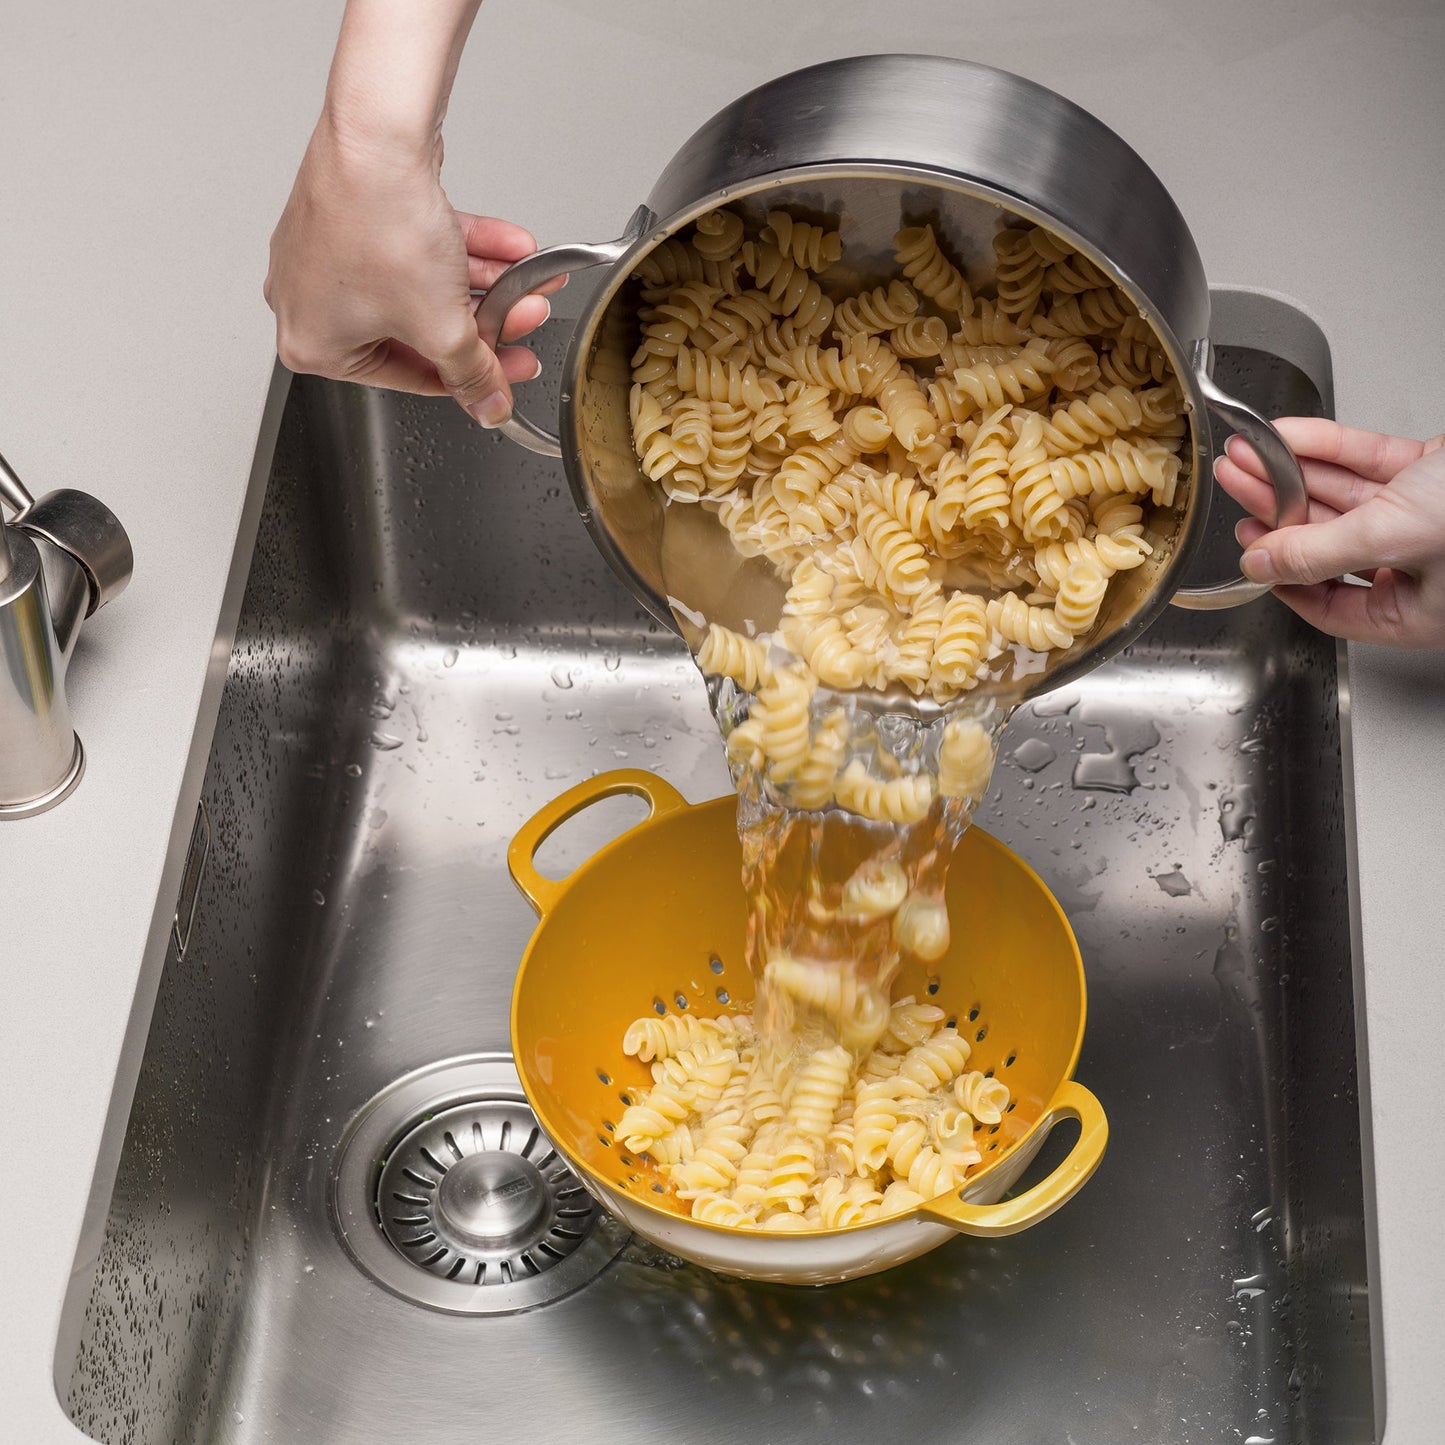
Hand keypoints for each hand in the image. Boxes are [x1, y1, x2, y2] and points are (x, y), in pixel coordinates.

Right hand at [264, 115, 558, 427]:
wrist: (378, 137)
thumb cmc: (380, 226)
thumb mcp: (443, 327)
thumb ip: (472, 374)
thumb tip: (488, 405)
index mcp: (313, 344)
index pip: (409, 376)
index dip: (469, 378)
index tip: (505, 372)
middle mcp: (310, 300)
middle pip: (421, 329)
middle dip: (485, 323)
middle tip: (522, 321)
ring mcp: (331, 253)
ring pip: (425, 285)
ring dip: (485, 285)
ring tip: (525, 284)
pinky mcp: (354, 214)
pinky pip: (417, 247)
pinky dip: (465, 249)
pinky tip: (511, 250)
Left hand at [1213, 417, 1444, 646]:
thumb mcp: (1395, 538)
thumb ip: (1320, 554)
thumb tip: (1262, 565)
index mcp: (1421, 612)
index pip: (1330, 607)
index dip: (1283, 578)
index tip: (1249, 552)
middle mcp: (1424, 568)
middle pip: (1328, 543)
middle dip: (1276, 511)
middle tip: (1237, 485)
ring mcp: (1430, 518)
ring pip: (1345, 497)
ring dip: (1293, 473)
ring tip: (1247, 455)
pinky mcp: (1439, 474)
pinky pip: (1371, 462)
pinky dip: (1330, 447)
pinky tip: (1290, 436)